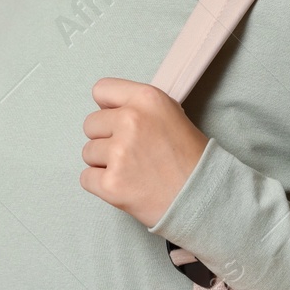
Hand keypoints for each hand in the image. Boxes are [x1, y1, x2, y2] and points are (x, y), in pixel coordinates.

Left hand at [80, 77, 209, 226]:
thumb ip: (140, 108)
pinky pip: (86, 178)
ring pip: (88, 152)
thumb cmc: (191, 160)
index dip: (108, 108)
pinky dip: (101, 185)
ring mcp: (119, 153)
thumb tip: (110, 109)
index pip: (101, 90)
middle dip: (105, 139)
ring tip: (133, 171)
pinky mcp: (111, 183)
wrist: (204, 199)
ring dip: (104, 163)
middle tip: (131, 153)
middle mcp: (131, 120)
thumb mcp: (172, 115)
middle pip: (91, 124)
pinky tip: (125, 186)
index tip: (117, 122)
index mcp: (147, 99)